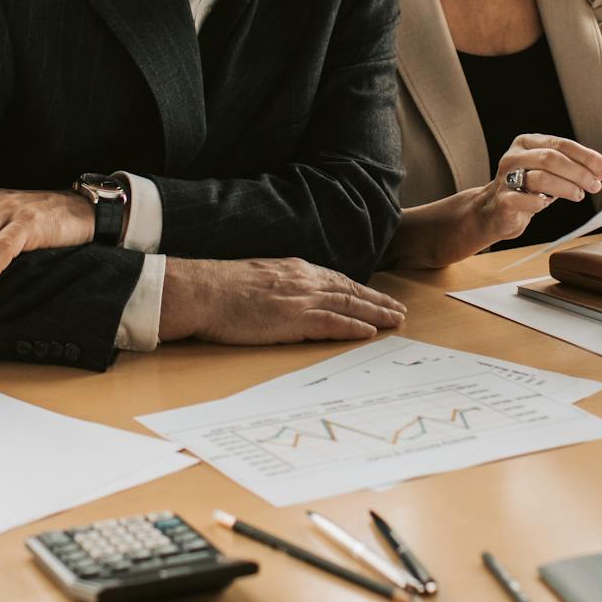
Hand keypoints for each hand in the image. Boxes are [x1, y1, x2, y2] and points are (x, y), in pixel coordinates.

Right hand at [157, 257, 407, 343]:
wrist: (203, 290)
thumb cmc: (220, 288)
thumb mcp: (256, 276)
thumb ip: (277, 282)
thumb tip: (285, 294)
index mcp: (293, 269)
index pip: (335, 279)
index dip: (360, 290)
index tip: (375, 297)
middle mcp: (303, 280)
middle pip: (350, 290)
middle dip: (377, 301)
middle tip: (398, 310)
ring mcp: (300, 298)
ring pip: (348, 305)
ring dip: (375, 314)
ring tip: (395, 321)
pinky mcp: (293, 318)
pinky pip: (332, 323)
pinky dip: (353, 327)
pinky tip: (369, 332)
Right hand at [478, 134, 601, 240]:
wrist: (495, 211)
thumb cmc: (527, 190)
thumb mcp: (550, 173)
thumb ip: (573, 169)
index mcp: (527, 143)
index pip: (562, 144)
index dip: (587, 156)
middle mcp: (514, 156)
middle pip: (552, 158)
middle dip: (579, 172)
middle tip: (595, 185)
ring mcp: (506, 177)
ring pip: (541, 178)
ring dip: (566, 188)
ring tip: (578, 196)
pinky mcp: (503, 199)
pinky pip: (527, 200)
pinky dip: (542, 203)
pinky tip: (546, 204)